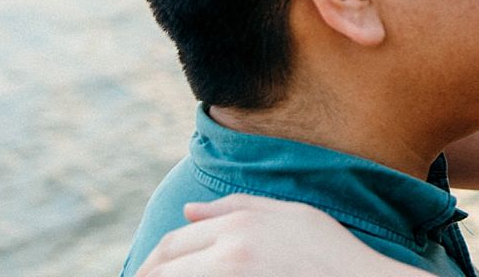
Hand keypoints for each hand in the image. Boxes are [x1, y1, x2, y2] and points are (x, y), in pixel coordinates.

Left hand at [136, 194, 433, 276]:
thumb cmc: (335, 253)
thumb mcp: (291, 215)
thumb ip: (235, 208)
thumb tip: (187, 212)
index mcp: (239, 226)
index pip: (173, 245)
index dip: (151, 265)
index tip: (143, 275)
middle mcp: (233, 253)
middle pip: (165, 269)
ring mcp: (239, 276)